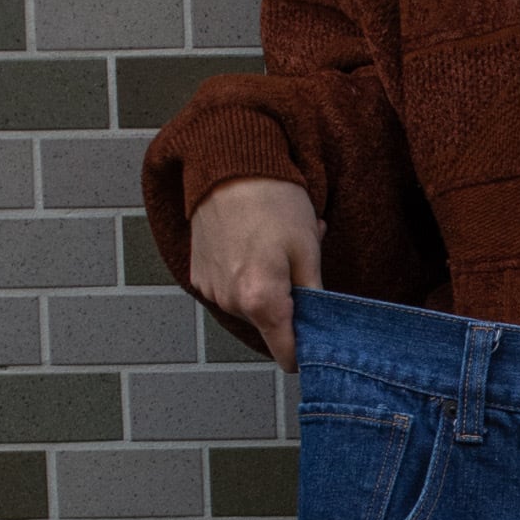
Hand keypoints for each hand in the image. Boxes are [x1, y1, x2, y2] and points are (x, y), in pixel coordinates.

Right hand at [189, 176, 321, 367]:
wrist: (228, 165)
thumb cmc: (275, 202)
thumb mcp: (308, 249)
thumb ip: (314, 298)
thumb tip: (320, 329)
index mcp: (262, 301)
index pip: (286, 355)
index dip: (306, 352)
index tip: (318, 340)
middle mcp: (231, 303)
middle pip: (269, 328)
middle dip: (288, 306)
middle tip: (298, 265)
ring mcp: (211, 290)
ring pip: (250, 309)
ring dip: (266, 290)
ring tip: (271, 248)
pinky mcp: (199, 276)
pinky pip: (230, 291)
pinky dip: (243, 277)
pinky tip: (249, 245)